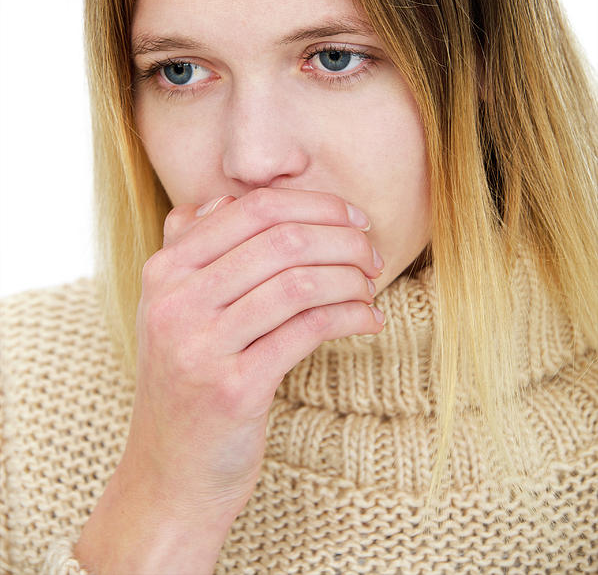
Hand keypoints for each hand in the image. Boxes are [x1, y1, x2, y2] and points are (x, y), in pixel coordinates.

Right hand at [126, 187, 384, 522]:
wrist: (168, 475)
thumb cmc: (186, 382)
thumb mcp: (171, 309)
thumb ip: (192, 248)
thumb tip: (227, 198)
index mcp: (164, 269)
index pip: (253, 209)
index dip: (316, 206)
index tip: (354, 218)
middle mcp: (174, 301)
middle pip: (282, 240)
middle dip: (343, 239)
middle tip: (372, 253)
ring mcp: (200, 346)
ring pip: (299, 282)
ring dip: (351, 278)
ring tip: (370, 287)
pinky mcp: (233, 389)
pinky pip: (308, 330)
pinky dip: (351, 316)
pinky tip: (369, 320)